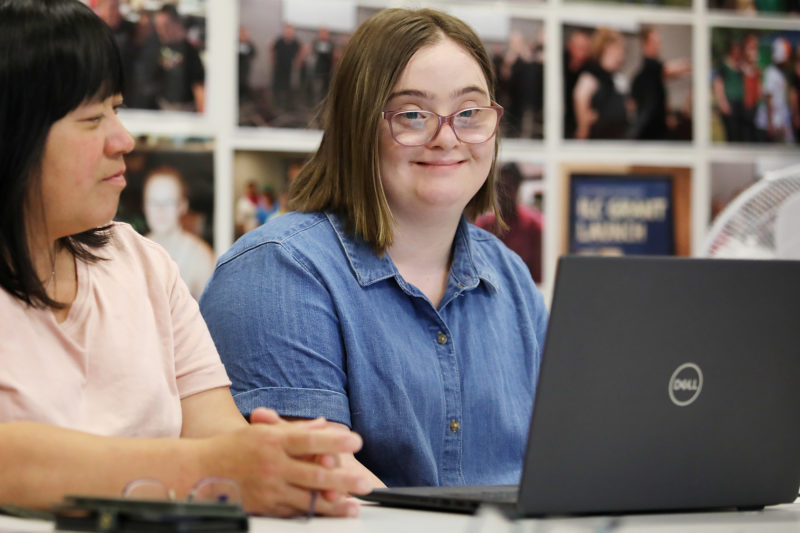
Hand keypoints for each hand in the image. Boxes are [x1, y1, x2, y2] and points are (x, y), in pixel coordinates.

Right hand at [198, 413, 370, 516]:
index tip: (356, 441)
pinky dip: (314, 513)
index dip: (333, 442)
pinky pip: (294, 511)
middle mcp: (272, 466)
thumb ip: (294, 430)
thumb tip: (322, 425)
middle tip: (364, 483)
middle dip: (343, 479)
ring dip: (334, 504)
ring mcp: (269, 489)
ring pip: (307, 499)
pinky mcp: (265, 507)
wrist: (199, 472)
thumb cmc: (233, 448)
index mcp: (272, 441)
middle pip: (313, 474)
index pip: (308, 440)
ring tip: (354, 505)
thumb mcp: (262, 431)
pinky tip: (331, 513)